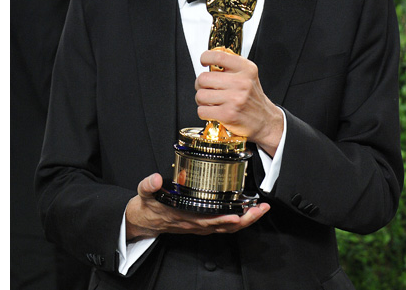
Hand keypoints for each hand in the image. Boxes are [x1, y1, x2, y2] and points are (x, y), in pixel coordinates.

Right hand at [125, 173, 269, 241]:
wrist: (144, 221)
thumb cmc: (148, 207)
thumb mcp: (144, 194)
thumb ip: (149, 185)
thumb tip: (156, 179)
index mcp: (184, 216)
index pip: (208, 220)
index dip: (223, 219)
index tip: (236, 214)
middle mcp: (196, 224)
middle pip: (225, 226)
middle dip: (245, 219)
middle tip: (260, 209)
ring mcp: (201, 226)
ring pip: (228, 228)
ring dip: (246, 220)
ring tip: (261, 210)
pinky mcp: (203, 224)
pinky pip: (225, 226)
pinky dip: (239, 221)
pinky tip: (248, 212)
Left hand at [196, 49, 283, 155]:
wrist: (264, 120)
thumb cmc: (252, 98)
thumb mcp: (248, 76)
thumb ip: (230, 67)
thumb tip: (208, 62)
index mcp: (246, 69)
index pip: (219, 56)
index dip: (206, 58)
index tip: (204, 62)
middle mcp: (241, 83)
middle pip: (204, 78)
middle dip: (200, 85)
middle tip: (207, 88)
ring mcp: (234, 99)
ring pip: (200, 95)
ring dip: (202, 100)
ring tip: (211, 101)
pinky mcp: (228, 114)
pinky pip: (202, 110)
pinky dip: (204, 112)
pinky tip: (213, 111)